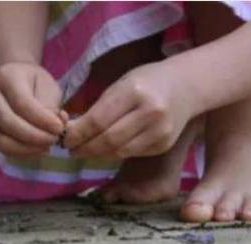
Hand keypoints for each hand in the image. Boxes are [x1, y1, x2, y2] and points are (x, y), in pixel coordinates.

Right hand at [0, 62, 64, 156]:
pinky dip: (20, 152)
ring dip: (26, 148)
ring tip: (46, 146)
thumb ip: (51, 105)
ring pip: (0, 139)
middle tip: (53, 139)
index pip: (22, 103)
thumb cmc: (33, 83)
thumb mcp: (47, 85)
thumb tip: (56, 127)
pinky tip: (35, 149)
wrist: (13, 80)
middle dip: (35, 137)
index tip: (59, 128)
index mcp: (5, 77)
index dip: (42, 120)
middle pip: (8, 123)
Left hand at [63, 61, 195, 158]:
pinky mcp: (164, 145)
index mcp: (135, 91)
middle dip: (85, 148)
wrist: (186, 86)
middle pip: (109, 140)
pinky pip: (132, 154)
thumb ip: (99, 107)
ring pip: (120, 152)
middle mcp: (150, 113)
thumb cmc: (147, 82)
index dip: (78, 134)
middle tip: (71, 150)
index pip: (99, 120)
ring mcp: (160, 131)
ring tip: (85, 151)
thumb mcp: (122, 84)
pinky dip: (115, 153)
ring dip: (98, 154)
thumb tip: (72, 131)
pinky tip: (106, 150)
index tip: (65, 139)